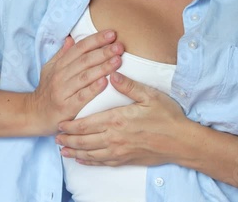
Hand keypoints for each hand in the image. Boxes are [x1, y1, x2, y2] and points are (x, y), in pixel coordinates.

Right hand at [26, 30, 123, 134]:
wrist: (35, 114)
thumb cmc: (48, 91)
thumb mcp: (51, 69)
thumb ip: (62, 54)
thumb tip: (71, 38)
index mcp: (60, 65)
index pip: (79, 48)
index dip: (96, 39)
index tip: (111, 33)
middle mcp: (61, 76)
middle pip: (84, 60)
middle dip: (103, 51)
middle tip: (119, 46)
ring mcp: (63, 91)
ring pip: (85, 76)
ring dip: (102, 67)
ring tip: (117, 60)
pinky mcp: (67, 107)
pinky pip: (82, 96)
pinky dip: (93, 89)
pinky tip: (105, 82)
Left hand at [56, 72, 191, 166]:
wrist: (181, 142)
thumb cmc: (167, 117)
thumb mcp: (150, 96)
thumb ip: (129, 85)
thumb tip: (111, 73)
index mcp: (118, 119)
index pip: (87, 124)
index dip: (71, 125)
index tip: (60, 123)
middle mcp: (114, 138)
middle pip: (84, 140)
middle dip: (68, 139)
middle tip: (56, 137)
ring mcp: (120, 151)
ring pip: (90, 153)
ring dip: (75, 151)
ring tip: (63, 149)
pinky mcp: (126, 160)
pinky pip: (102, 163)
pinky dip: (89, 161)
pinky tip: (82, 160)